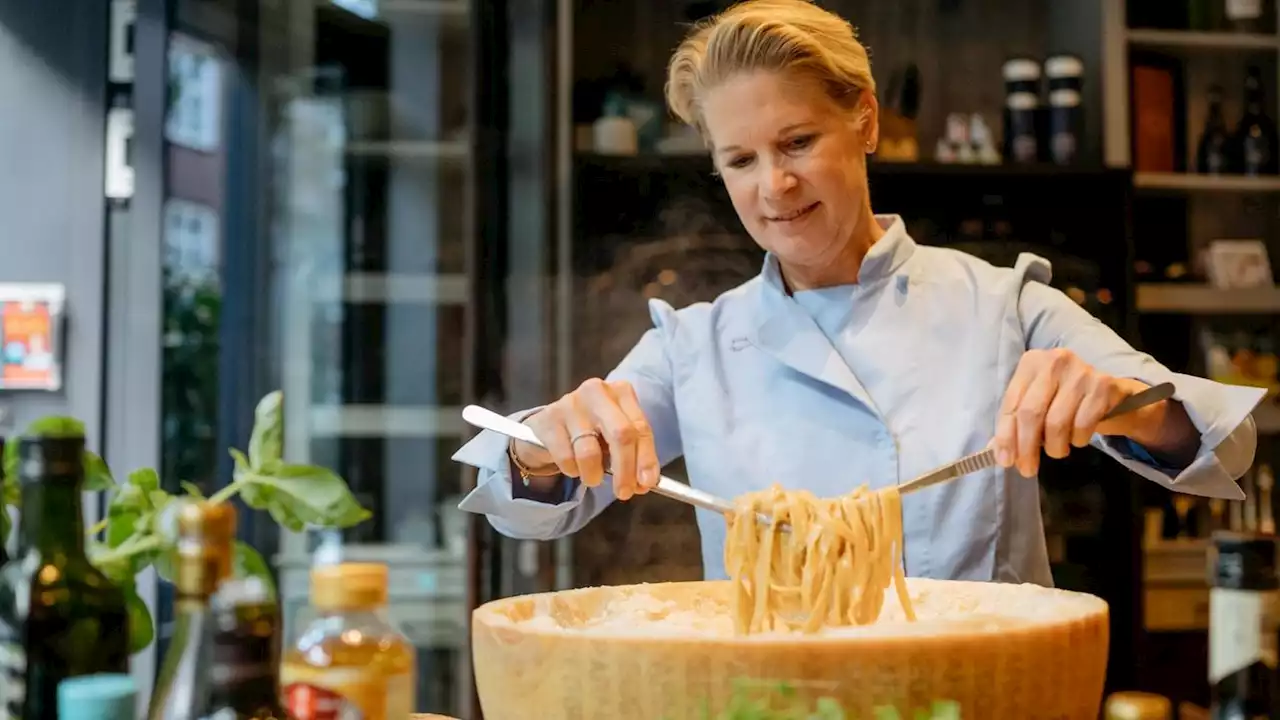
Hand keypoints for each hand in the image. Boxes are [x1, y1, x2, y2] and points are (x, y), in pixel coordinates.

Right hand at [512, 378, 659, 500]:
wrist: (550, 425)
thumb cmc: (592, 430)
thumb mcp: (616, 437)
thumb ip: (633, 456)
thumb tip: (646, 483)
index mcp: (621, 392)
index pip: (640, 427)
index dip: (646, 458)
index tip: (648, 482)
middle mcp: (597, 392)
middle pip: (620, 435)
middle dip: (625, 469)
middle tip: (624, 492)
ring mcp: (571, 403)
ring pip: (590, 452)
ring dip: (593, 475)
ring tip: (592, 477)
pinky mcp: (549, 419)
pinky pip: (567, 458)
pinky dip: (573, 471)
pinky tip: (573, 465)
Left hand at [993, 348, 1149, 477]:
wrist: (1113, 394)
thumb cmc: (1066, 399)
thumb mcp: (1038, 404)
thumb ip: (1017, 422)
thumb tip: (997, 452)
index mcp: (1031, 362)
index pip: (1011, 404)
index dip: (1005, 436)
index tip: (1005, 461)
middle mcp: (1054, 361)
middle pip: (1031, 413)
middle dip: (1026, 447)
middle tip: (1027, 469)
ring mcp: (1081, 371)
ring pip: (1056, 422)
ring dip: (1054, 447)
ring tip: (1056, 451)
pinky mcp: (1104, 386)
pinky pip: (1082, 425)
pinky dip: (1077, 440)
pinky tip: (1077, 438)